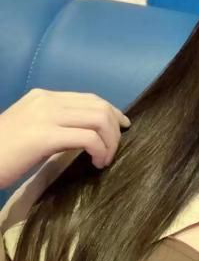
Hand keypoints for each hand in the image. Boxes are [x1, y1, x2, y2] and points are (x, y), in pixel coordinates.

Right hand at [0, 88, 130, 189]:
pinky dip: (101, 150)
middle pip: (100, 107)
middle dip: (115, 129)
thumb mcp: (31, 130)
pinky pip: (88, 138)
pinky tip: (96, 163)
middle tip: (115, 150)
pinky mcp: (44, 135)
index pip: (90, 98)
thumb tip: (86, 134)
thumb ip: (56, 125)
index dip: (113, 112)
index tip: (123, 127)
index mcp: (44, 97)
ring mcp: (45, 116)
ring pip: (99, 120)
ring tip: (105, 159)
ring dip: (111, 142)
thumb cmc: (1, 152)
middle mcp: (47, 101)